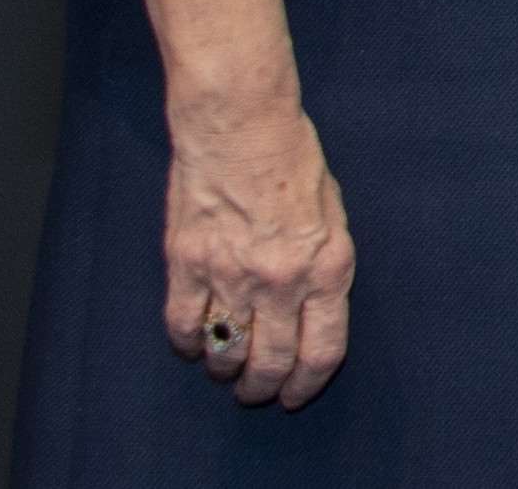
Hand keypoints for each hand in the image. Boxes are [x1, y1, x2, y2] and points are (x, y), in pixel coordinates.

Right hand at [160, 99, 351, 408]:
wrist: (241, 123)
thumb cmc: (293, 160)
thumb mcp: (333, 215)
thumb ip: (323, 268)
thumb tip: (311, 314)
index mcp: (326, 266)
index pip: (321, 351)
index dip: (306, 384)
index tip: (295, 395)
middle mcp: (280, 278)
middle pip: (271, 363)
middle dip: (263, 387)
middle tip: (256, 391)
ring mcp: (230, 273)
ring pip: (225, 351)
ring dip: (225, 369)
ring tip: (226, 368)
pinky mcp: (187, 263)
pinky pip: (184, 324)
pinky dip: (188, 343)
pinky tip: (194, 342)